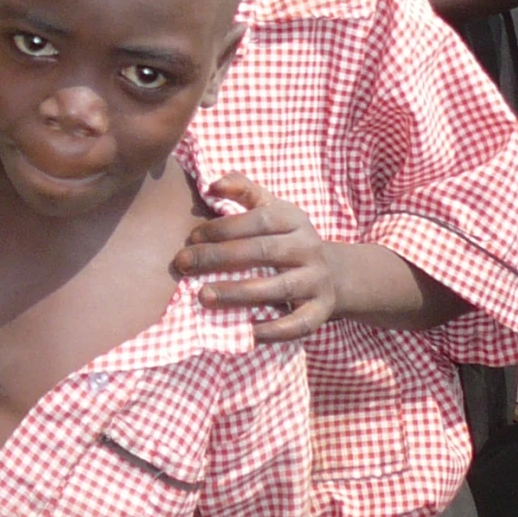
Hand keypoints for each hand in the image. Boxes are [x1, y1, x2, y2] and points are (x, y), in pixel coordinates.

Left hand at [174, 179, 336, 337]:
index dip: (223, 228)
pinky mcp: (321, 311)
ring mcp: (317, 281)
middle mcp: (309, 248)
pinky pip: (299, 323)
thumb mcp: (271, 209)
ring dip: (239, 294)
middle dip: (219, 257)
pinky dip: (275, 330)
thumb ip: (243, 191)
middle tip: (183, 264)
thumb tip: (212, 184)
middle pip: (263, 251)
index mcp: (295, 220)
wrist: (333, 273)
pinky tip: (248, 332)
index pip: (257, 220)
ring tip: (203, 296)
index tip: (191, 237)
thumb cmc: (285, 238)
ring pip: (278, 288)